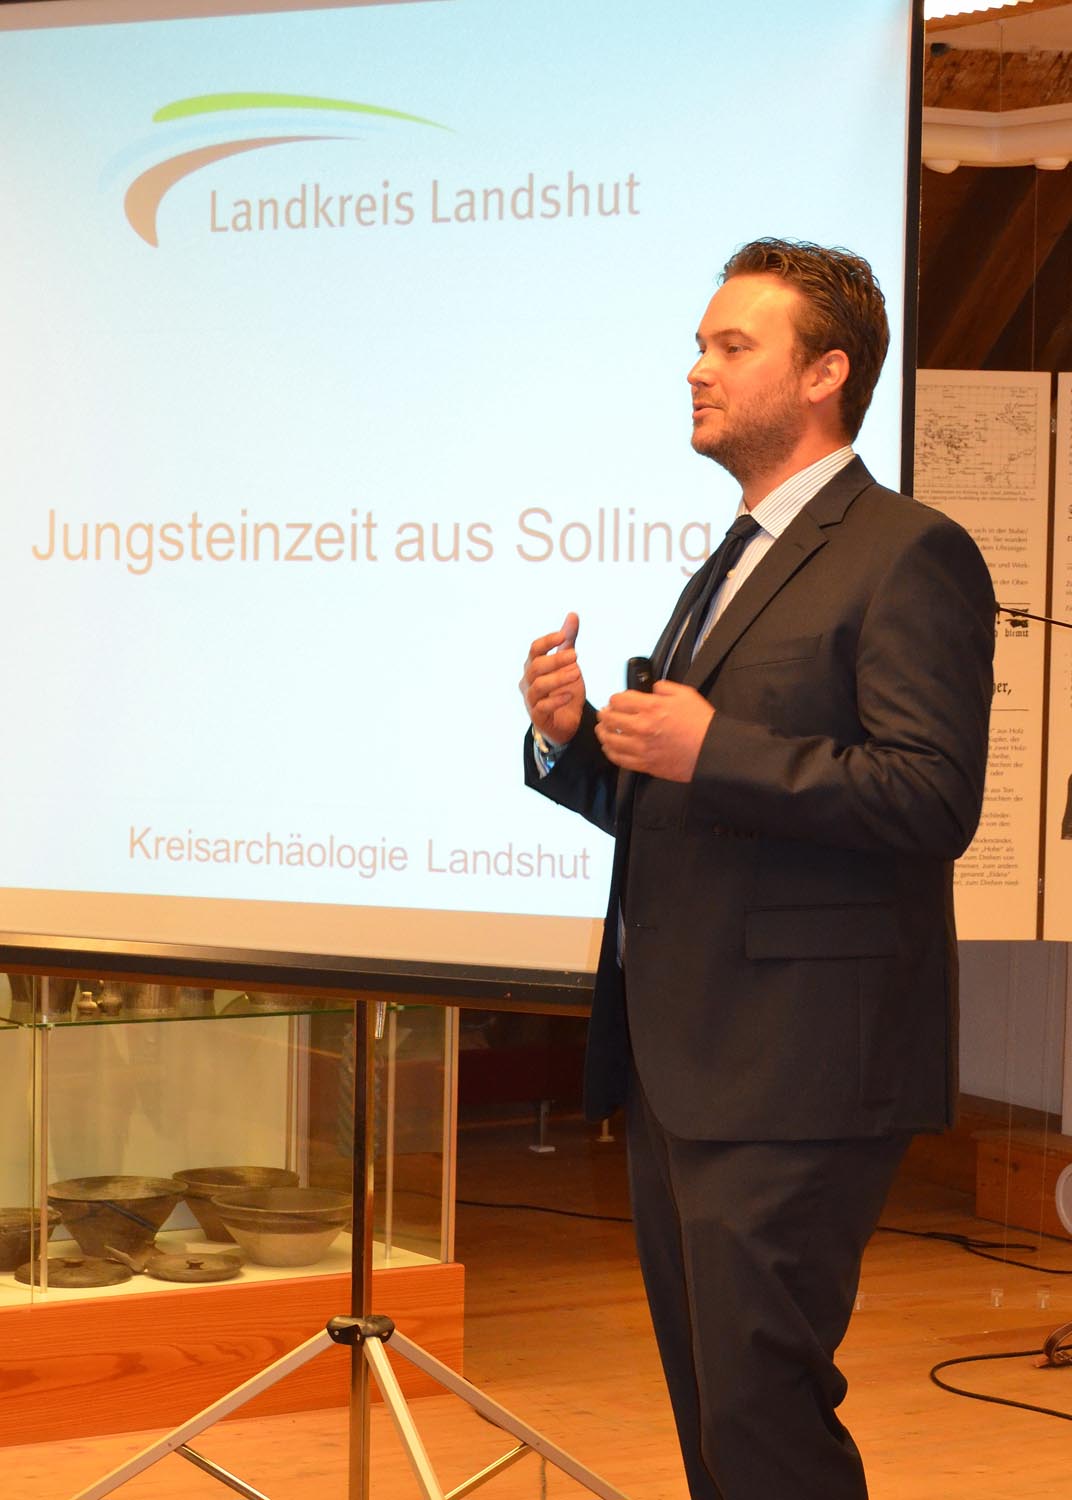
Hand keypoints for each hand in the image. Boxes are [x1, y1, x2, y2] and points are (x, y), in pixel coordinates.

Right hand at [520, 612, 584, 745]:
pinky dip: (556, 700)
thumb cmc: (563, 689)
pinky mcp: (538, 717)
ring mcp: (531, 699)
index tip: (563, 636)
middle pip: (535, 666)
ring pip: (538, 686)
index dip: (547, 641)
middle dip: (556, 659)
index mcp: (533, 666)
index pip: (534, 649)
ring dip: (558, 678)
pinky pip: (543, 707)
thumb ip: (568, 641)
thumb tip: (573, 614)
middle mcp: (528, 681)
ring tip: (577, 672)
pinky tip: (570, 694)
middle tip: (576, 656)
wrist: (566, 721)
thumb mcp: (568, 663)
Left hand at [595, 680, 714, 781]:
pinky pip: (618, 758)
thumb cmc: (701, 722)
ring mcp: (641, 747)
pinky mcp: (644, 764)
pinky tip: (610, 747)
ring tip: (603, 730)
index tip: (615, 701)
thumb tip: (652, 689)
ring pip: (610, 739)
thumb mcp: (685, 694)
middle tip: (604, 714)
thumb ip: (664, 688)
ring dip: (603, 732)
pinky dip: (610, 751)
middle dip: (605, 714)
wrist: (711, 750)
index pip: (619, 700)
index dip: (614, 699)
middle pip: (610, 719)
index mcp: (651, 707)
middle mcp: (642, 727)